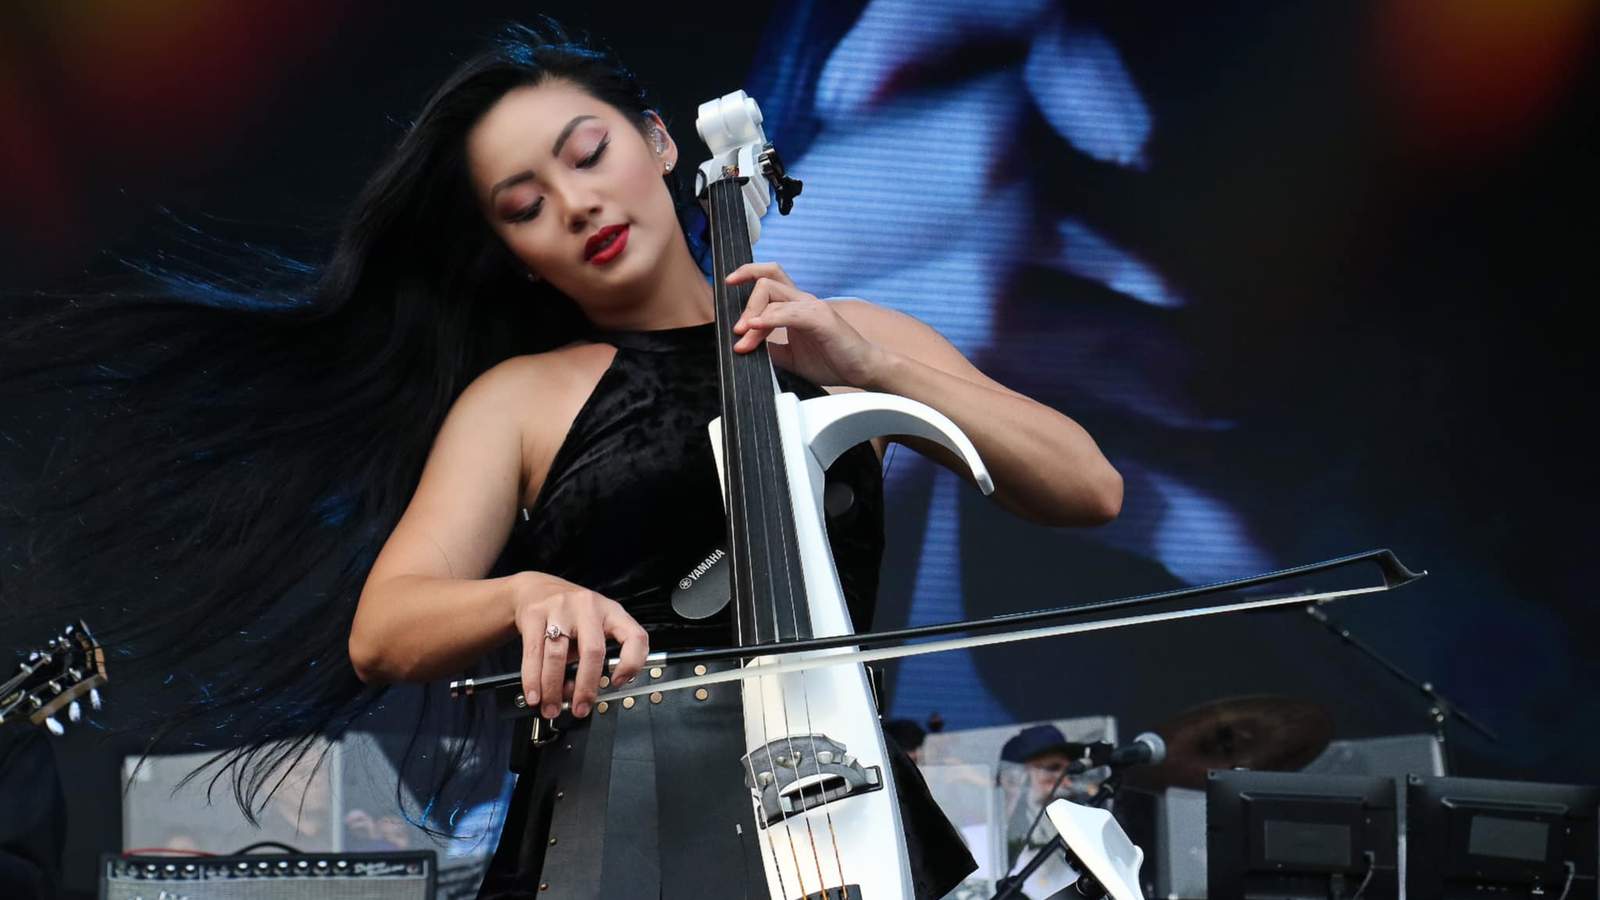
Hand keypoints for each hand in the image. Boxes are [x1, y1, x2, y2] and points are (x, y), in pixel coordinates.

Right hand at [511, 573, 648, 718]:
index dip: (632, 663)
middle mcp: (589, 607)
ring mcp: (561, 608)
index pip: (634, 636)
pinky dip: (533, 680)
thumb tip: (582, 695)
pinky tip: (535, 694)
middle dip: (586, 687)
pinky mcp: (535, 614)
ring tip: (551, 707)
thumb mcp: (594, 626)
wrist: (536, 589)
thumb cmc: (571, 614)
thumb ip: (595, 657)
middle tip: (580, 708)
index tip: (618, 683)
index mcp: (611, 612)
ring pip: (558, 656)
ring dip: (553, 689)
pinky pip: (534, 653)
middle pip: (592, 651)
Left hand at [726, 262, 888, 387]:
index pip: (767, 280)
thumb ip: (769, 348)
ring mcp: (812, 306)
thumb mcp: (789, 356)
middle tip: (737, 331)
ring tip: (743, 338)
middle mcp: (802, 300)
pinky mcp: (820, 318)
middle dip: (744, 303)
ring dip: (751, 314)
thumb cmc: (832, 359)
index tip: (725, 288)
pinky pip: (788, 312)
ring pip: (771, 290)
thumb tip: (746, 348)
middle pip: (766, 279)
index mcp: (795, 305)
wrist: (862, 369)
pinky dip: (767, 319)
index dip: (744, 278)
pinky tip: (755, 329)